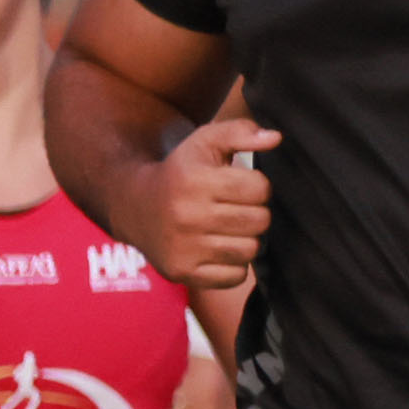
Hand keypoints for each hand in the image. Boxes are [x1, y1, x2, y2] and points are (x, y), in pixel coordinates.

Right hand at [161, 117, 278, 290]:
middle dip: (253, 212)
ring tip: (225, 228)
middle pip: (259, 220)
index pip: (260, 188)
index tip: (239, 186)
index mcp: (194, 181)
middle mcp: (186, 215)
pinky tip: (216, 249)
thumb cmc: (181, 173)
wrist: (134, 206)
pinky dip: (233, 265)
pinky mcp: (182, 272)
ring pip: (250, 249)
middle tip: (233, 208)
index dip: (256, 186)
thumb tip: (275, 137)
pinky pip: (236, 276)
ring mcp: (183, 247)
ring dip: (245, 239)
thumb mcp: (204, 142)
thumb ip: (239, 132)